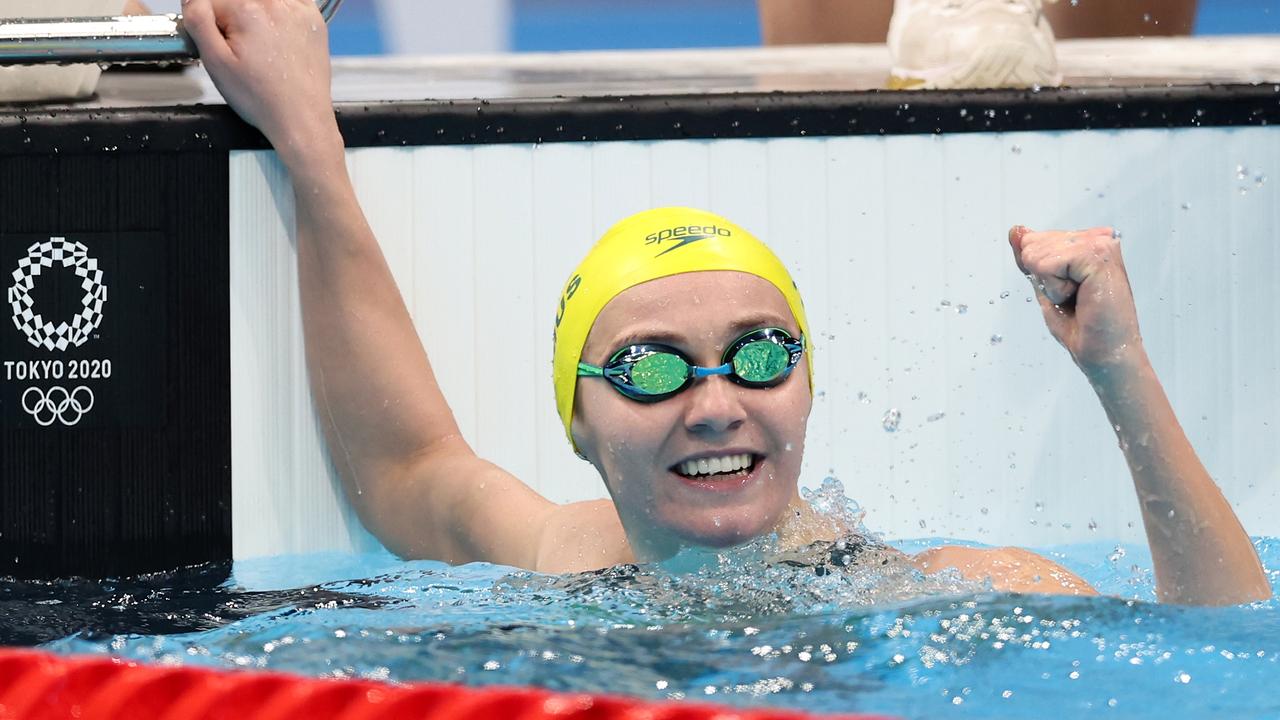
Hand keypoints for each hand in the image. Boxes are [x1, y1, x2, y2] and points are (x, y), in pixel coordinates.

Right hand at [182, 0, 337, 159]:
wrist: (301, 118)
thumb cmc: (262, 98)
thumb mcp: (215, 62)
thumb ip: (198, 21)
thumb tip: (192, 0)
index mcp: (246, 10)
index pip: (211, 1)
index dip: (210, 23)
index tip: (218, 41)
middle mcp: (273, 4)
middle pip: (237, 0)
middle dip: (232, 18)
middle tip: (241, 48)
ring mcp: (297, 9)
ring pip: (261, 0)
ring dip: (254, 12)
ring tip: (260, 45)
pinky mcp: (313, 18)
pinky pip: (292, 0)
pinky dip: (280, 8)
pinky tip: (277, 32)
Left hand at [1007, 226, 1145, 376]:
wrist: (1105, 353)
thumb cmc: (1082, 326)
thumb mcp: (1046, 285)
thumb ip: (1031, 256)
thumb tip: (1016, 230)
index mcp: (1088, 241)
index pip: (1033, 240)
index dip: (1038, 272)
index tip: (1068, 291)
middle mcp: (1097, 237)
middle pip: (1032, 244)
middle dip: (1043, 278)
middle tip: (1074, 298)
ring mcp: (1100, 244)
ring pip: (1037, 254)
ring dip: (1050, 286)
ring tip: (1079, 298)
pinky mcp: (1098, 256)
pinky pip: (1047, 265)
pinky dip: (1055, 289)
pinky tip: (1080, 298)